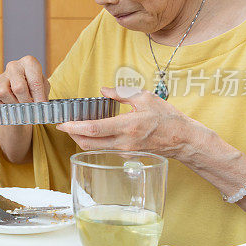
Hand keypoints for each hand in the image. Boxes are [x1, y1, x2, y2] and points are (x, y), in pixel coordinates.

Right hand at [0, 55, 49, 103]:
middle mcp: (13, 66)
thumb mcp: (43, 86)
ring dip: (13, 104)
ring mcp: (1, 77)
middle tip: (31, 109)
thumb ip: (42, 95)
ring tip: (21, 108)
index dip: (39, 97)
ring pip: (4, 93)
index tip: (42, 107)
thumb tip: (40, 107)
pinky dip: (2, 106)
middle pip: (18, 87)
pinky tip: (11, 107)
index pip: (34, 82)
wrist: (22, 86)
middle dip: (26, 102)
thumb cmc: (34, 86)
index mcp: (28, 63)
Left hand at [56, 86, 210, 160]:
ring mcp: (125, 151)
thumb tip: (103, 90)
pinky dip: (95, 141)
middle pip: (89, 143)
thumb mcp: (146, 98)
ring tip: (75, 127)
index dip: (75, 127)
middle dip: (72, 135)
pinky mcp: (127, 155)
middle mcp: (124, 142)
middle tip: (63, 125)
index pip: (94, 129)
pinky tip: (93, 132)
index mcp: (128, 125)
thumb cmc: (167, 117)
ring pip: (95, 148)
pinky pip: (105, 149)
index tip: (62, 123)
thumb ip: (122, 93)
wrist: (183, 140)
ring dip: (82, 138)